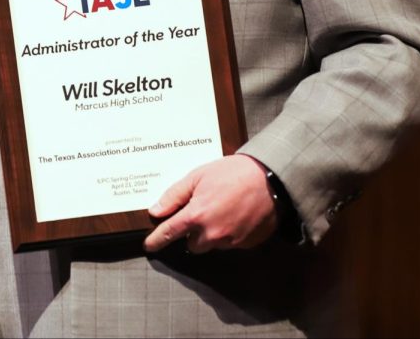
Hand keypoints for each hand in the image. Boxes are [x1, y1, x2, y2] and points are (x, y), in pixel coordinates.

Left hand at [143, 155, 276, 253]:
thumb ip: (174, 196)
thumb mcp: (198, 176)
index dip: (156, 241)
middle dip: (193, 233)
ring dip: (211, 234)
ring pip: (212, 245)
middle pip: (192, 245)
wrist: (271, 179)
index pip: (169, 234)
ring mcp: (231, 241)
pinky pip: (230, 244)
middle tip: (201, 213)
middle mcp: (212, 233)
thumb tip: (155, 211)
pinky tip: (235, 215)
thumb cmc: (233, 173)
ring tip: (221, 210)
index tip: (149, 246)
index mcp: (196, 216)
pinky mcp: (246, 244)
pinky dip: (229, 234)